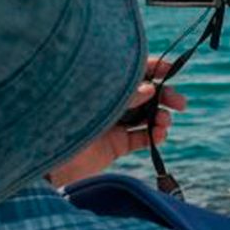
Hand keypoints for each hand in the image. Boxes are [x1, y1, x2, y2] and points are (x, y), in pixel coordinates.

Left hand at [45, 57, 186, 187]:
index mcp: (103, 84)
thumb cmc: (65, 123)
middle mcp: (110, 102)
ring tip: (164, 124)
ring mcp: (114, 123)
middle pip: (146, 94)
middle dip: (166, 96)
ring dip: (161, 117)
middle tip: (181, 104)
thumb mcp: (96, 103)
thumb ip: (126, 96)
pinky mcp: (116, 145)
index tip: (173, 69)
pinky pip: (142, 138)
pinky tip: (159, 136)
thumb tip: (151, 89)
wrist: (48, 162)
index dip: (155, 67)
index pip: (133, 69)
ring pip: (147, 116)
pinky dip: (154, 136)